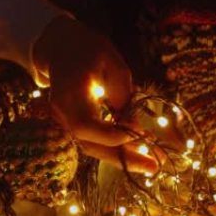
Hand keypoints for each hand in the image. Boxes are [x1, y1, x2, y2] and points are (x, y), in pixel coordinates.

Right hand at [34, 16, 157, 172]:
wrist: (61, 49)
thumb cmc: (91, 52)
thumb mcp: (114, 65)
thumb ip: (123, 95)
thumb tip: (136, 130)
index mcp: (70, 90)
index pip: (85, 124)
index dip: (112, 135)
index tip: (141, 135)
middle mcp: (61, 110)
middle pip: (88, 144)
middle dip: (122, 158)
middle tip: (153, 167)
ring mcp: (63, 120)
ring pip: (90, 147)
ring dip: (121, 158)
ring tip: (150, 165)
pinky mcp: (70, 124)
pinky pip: (92, 141)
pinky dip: (113, 149)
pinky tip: (136, 152)